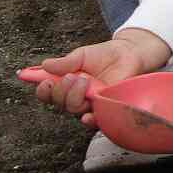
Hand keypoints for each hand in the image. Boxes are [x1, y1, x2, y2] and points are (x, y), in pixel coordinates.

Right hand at [32, 29, 171, 126]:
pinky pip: (95, 119)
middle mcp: (77, 95)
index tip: (45, 83)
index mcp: (67, 83)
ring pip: (74, 109)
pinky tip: (87, 115)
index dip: (44, 92)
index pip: (49, 94)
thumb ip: (65, 62)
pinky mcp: (106, 106)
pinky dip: (89, 119)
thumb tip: (45, 65)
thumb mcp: (82, 55)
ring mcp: (91, 102)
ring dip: (73, 96)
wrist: (129, 53)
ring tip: (83, 81)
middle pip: (59, 103)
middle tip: (70, 77)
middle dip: (60, 91)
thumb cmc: (104, 55)